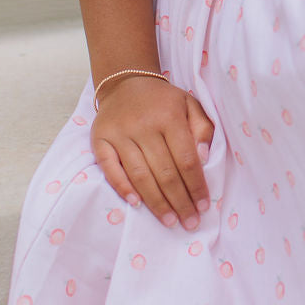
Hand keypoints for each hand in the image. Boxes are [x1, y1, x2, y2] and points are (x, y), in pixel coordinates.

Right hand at [91, 76, 214, 230]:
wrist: (126, 81)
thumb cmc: (163, 101)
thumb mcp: (190, 105)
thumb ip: (202, 129)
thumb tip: (203, 158)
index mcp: (169, 117)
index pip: (186, 159)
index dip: (196, 186)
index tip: (203, 206)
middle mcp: (144, 125)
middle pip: (164, 172)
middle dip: (179, 201)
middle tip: (189, 223)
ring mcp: (120, 133)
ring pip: (140, 175)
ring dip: (156, 203)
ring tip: (170, 221)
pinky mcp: (100, 139)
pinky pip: (110, 169)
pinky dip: (123, 188)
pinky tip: (136, 204)